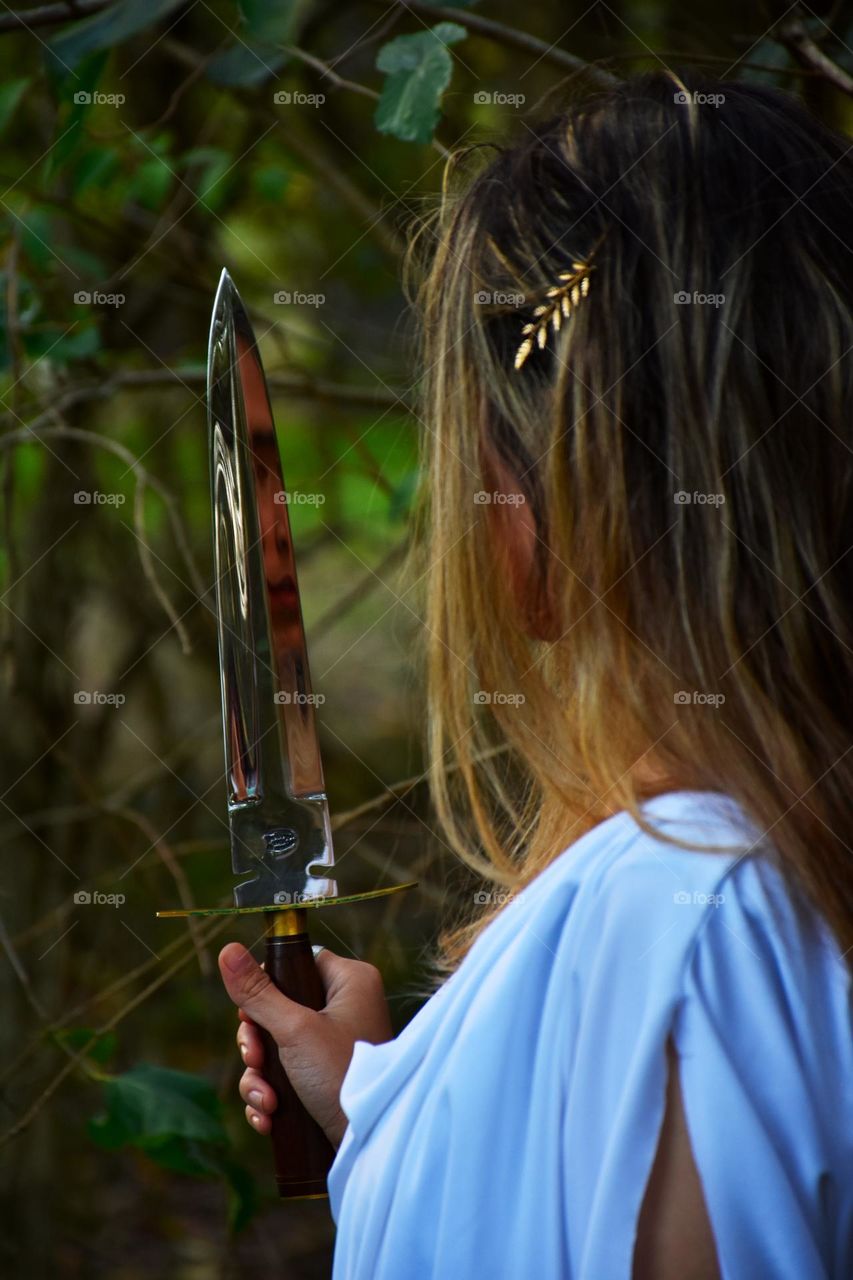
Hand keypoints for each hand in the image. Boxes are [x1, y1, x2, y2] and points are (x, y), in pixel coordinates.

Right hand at [218, 943, 392, 1148]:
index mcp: (350, 982)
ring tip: (267, 1102)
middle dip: (257, 1045)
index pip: (296, 963)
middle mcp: (346, 1008)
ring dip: (260, 1078)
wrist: (369, 1140)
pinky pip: (286, 1077)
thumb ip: (258, 993)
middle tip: (256, 1060)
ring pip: (277, 1048)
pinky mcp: (326, 1078)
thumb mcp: (294, 1030)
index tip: (249, 1015)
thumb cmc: (340, 1074)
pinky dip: (271, 1096)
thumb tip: (227, 949)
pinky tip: (269, 1118)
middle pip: (278, 1009)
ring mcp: (336, 1044)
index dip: (266, 987)